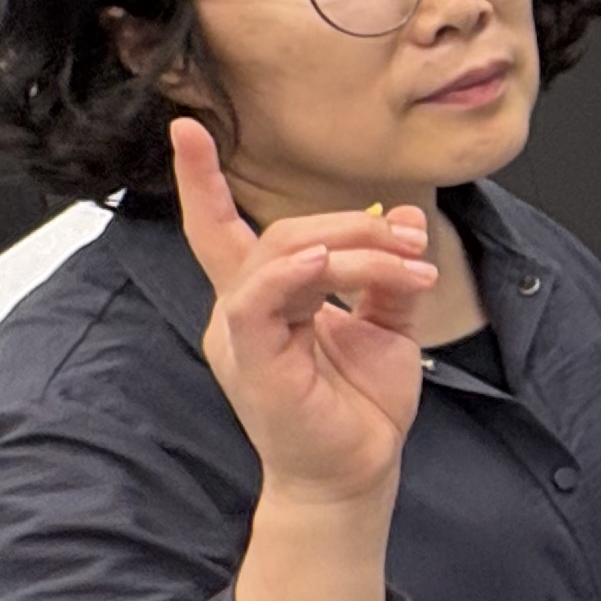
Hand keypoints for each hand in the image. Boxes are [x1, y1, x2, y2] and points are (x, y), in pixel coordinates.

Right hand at [169, 116, 432, 506]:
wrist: (357, 474)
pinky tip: (328, 264)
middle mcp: (243, 312)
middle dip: (353, 227)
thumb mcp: (385, 326)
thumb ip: (387, 274)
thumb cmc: (359, 408)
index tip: (187, 127)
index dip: (201, 180)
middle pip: (280, 235)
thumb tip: (404, 219)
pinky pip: (257, 302)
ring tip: (408, 266)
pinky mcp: (254, 362)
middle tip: (412, 245)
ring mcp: (243, 336)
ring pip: (281, 257)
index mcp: (264, 300)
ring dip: (352, 249)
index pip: (222, 229)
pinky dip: (293, 274)